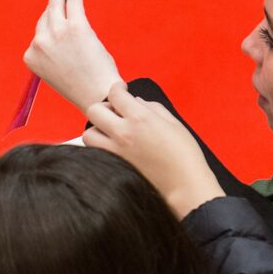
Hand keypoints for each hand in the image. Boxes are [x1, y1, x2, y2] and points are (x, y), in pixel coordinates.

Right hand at [23, 0, 122, 113]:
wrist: (95, 94)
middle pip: (45, 17)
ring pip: (56, 6)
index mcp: (30, 57)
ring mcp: (57, 33)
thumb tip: (54, 25)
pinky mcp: (76, 26)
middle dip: (52, 7)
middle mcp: (39, 43)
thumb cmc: (78, 84)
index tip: (53, 21)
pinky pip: (73, 1)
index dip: (47, 27)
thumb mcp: (54, 69)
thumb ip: (50, 50)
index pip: (37, 34)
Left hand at [84, 82, 224, 218]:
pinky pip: (94, 152)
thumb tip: (134, 101)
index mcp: (140, 118)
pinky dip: (99, 146)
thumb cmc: (184, 153)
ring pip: (88, 134)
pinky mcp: (112, 166)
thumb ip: (151, 107)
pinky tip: (113, 146)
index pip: (115, 94)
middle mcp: (123, 133)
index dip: (117, 88)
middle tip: (115, 111)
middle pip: (94, 111)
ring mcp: (114, 152)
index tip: (121, 90)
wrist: (183, 185)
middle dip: (103, 106)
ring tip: (111, 131)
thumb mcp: (172, 122)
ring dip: (97, 129)